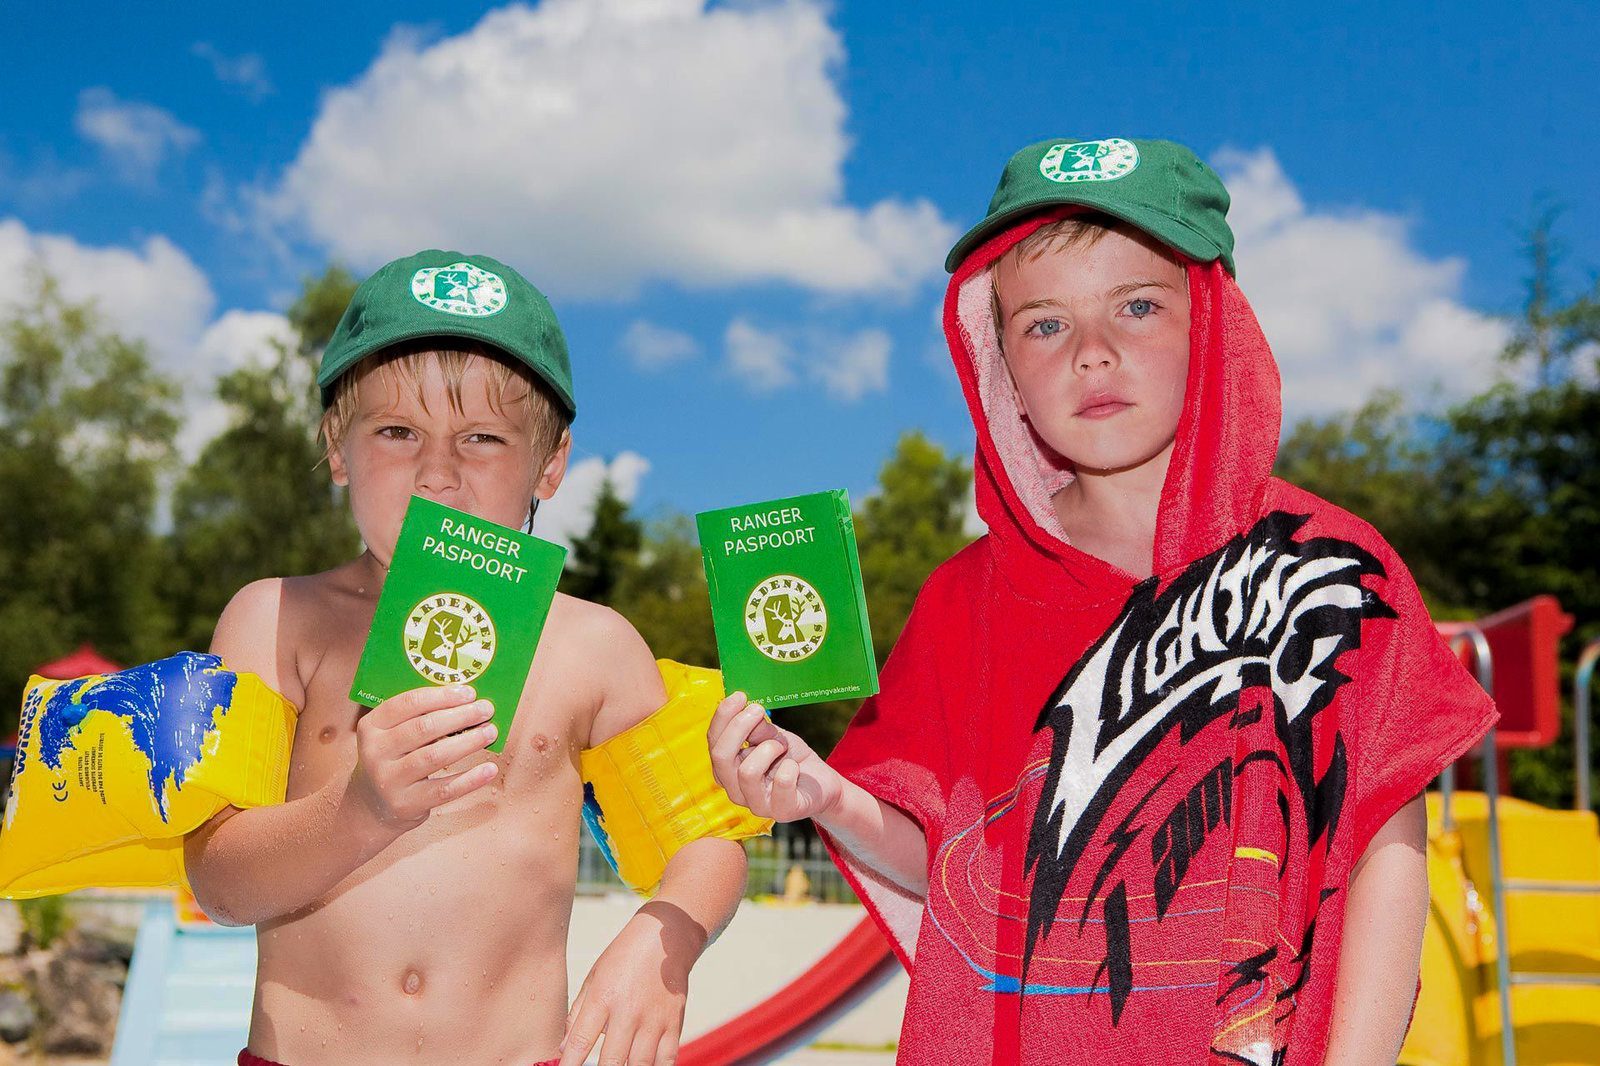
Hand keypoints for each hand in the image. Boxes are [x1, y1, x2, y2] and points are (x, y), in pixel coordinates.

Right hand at [347, 685, 498, 831]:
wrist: (373, 806)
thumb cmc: (395, 759)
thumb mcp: (393, 735)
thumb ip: (421, 717)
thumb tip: (469, 702)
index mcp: (372, 726)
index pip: (408, 703)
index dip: (442, 696)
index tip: (470, 692)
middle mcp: (375, 752)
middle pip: (423, 728)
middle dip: (460, 716)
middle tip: (486, 710)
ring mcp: (389, 780)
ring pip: (434, 756)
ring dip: (468, 742)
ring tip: (490, 732)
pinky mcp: (405, 804)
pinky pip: (444, 790)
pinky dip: (470, 779)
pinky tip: (489, 769)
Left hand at [560, 902, 702, 1065]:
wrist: (664, 938)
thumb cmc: (624, 957)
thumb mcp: (593, 978)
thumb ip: (577, 1014)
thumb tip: (564, 1048)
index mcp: (603, 997)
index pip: (581, 1040)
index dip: (571, 1063)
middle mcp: (628, 1010)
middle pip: (612, 1060)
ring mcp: (654, 1019)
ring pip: (640, 1064)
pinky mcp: (674, 1023)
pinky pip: (667, 1059)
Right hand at [707, 691, 841, 822]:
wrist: (820, 783)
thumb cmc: (789, 758)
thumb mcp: (772, 736)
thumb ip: (756, 729)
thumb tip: (745, 709)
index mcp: (728, 768)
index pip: (713, 741)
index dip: (723, 716)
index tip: (740, 696)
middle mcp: (735, 789)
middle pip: (721, 757)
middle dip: (738, 727)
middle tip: (759, 710)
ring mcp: (756, 804)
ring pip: (747, 772)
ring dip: (768, 748)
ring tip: (781, 746)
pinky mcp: (781, 811)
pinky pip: (781, 783)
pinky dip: (790, 767)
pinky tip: (795, 767)